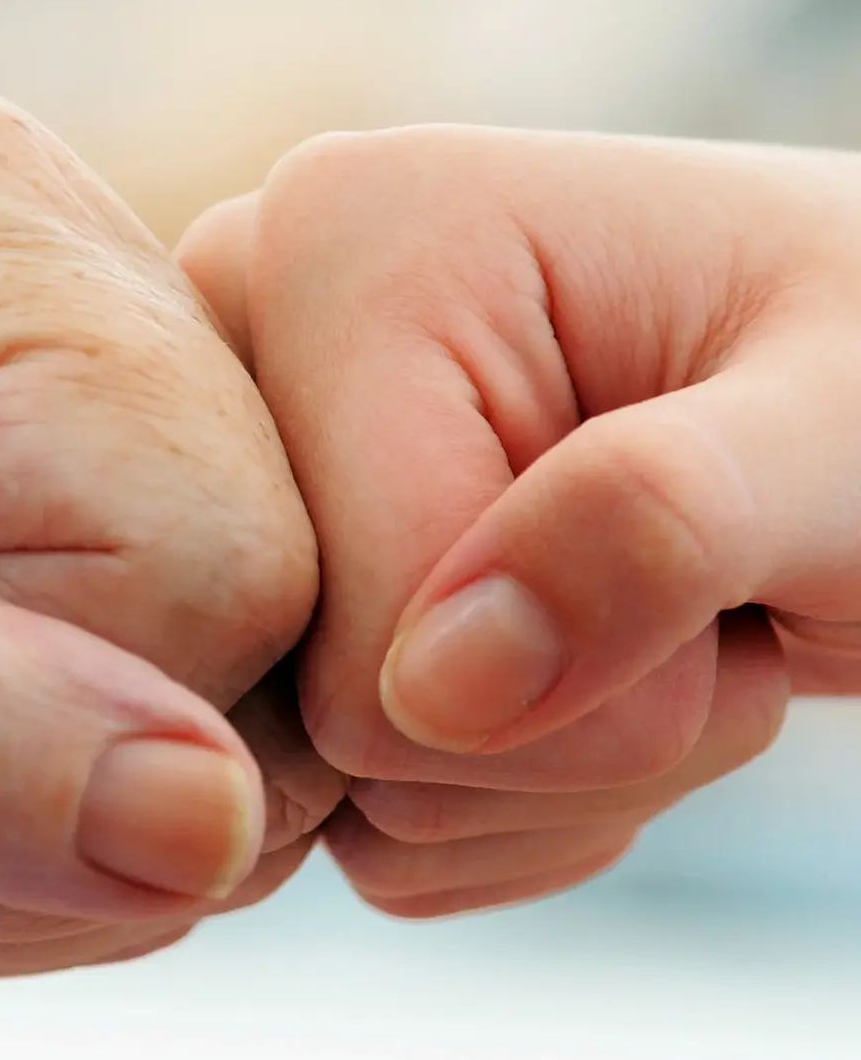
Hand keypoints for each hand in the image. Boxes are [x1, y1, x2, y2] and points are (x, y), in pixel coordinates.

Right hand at [176, 127, 860, 916]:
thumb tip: (438, 688)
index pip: (354, 615)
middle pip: (327, 717)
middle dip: (562, 731)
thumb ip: (663, 520)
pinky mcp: (295, 604)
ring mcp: (264, 502)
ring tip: (644, 617)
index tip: (713, 584)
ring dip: (553, 769)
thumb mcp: (847, 423)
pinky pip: (364, 817)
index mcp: (340, 242)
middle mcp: (257, 368)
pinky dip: (508, 803)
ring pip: (353, 789)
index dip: (576, 685)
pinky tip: (579, 670)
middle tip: (687, 604)